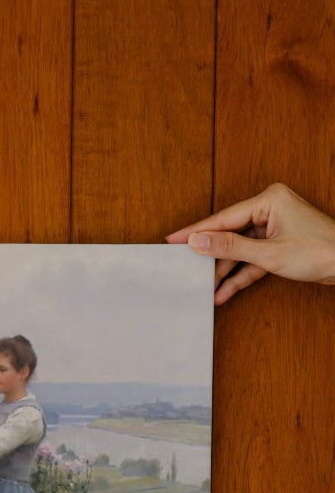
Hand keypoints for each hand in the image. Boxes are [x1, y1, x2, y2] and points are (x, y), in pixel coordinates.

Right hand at [167, 182, 334, 303]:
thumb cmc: (320, 252)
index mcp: (269, 200)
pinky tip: (225, 291)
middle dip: (211, 256)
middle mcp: (270, 209)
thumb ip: (230, 247)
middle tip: (185, 266)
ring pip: (240, 249)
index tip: (173, 239)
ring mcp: (275, 227)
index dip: (197, 231)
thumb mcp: (269, 254)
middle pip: (230, 234)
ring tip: (206, 288)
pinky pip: (253, 259)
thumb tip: (198, 240)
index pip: (224, 218)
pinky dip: (241, 274)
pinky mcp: (279, 244)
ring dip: (225, 271)